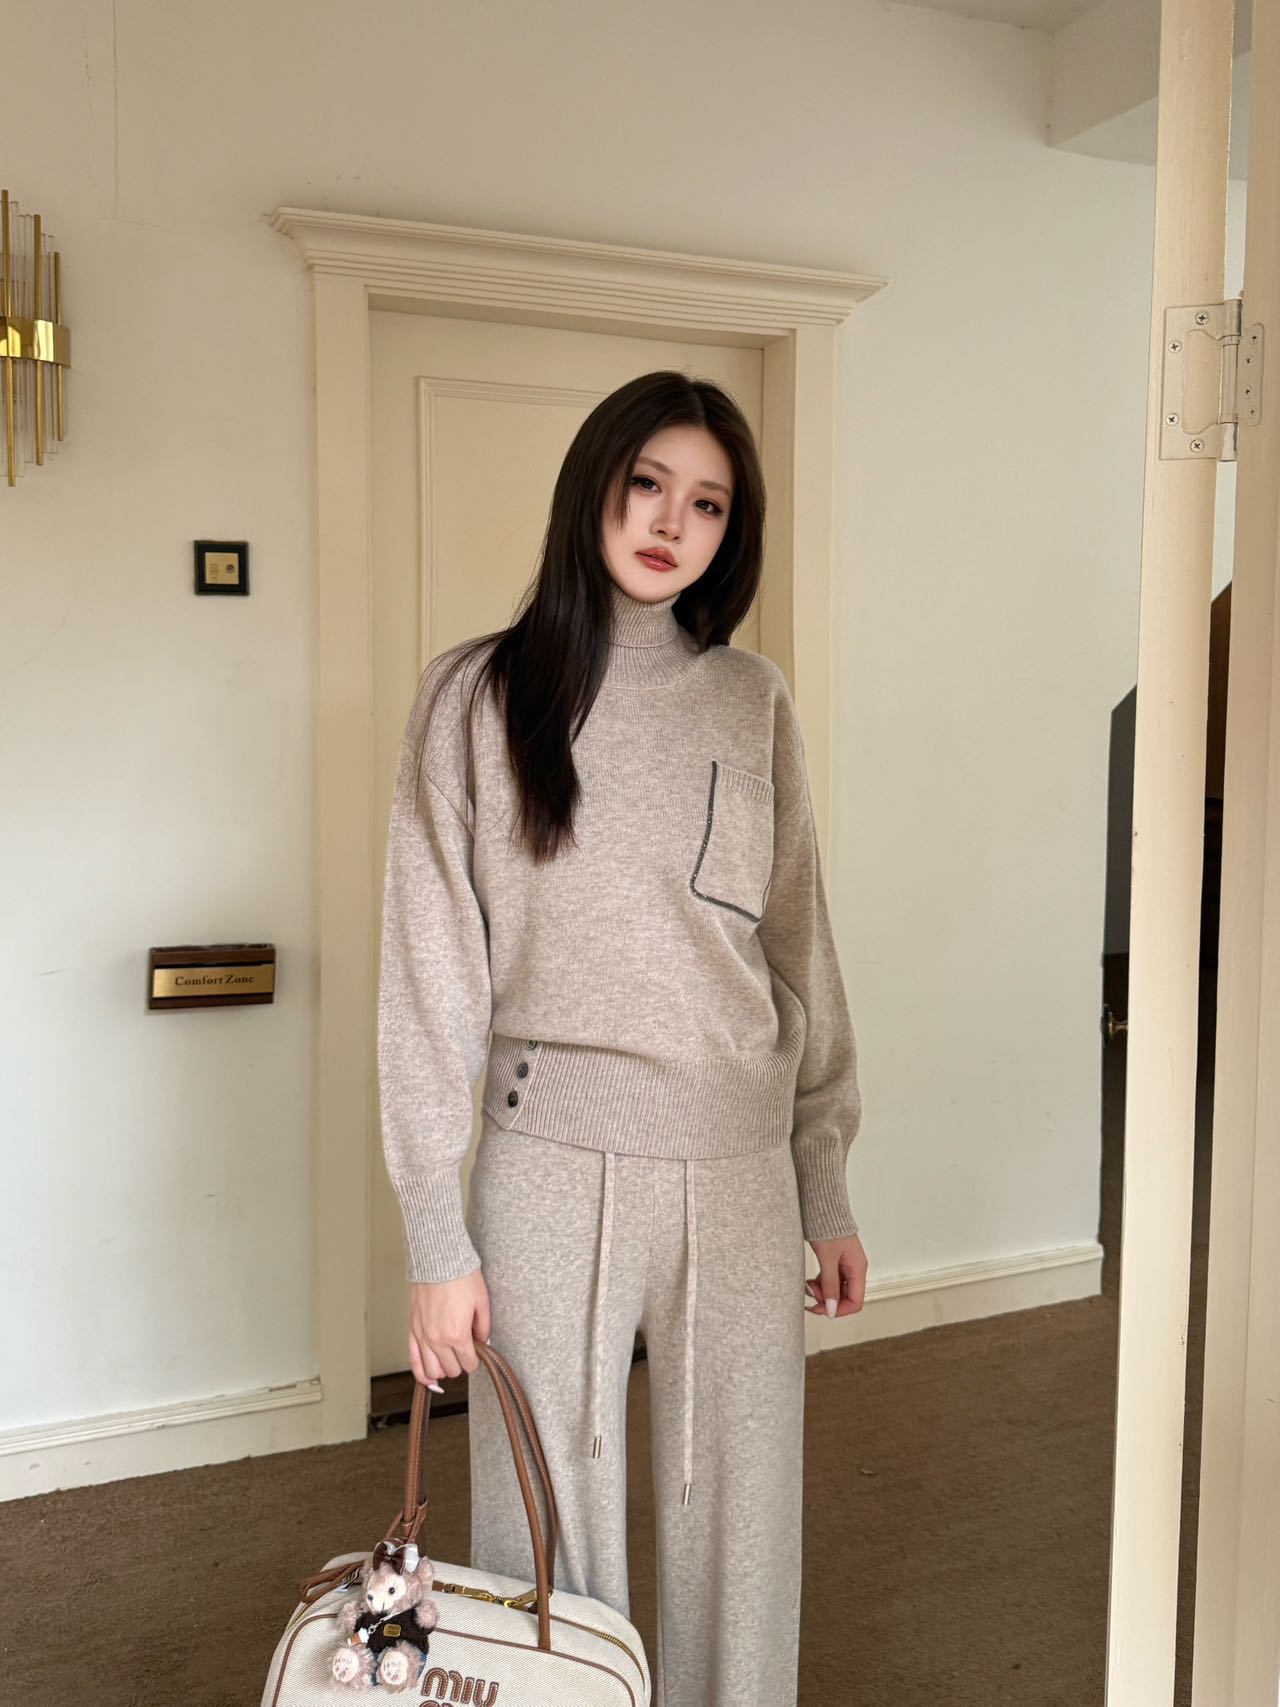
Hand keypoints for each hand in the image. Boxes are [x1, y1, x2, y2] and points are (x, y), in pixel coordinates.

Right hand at [408, 1267, 490, 1388]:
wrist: (438, 1260)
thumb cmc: (460, 1276)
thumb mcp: (482, 1301)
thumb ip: (484, 1328)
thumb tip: (482, 1342)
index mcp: (457, 1335)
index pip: (469, 1365)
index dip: (476, 1360)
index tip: (477, 1351)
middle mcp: (437, 1340)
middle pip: (451, 1370)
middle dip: (461, 1363)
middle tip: (465, 1351)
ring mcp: (422, 1336)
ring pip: (432, 1371)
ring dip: (442, 1369)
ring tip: (449, 1360)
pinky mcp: (412, 1329)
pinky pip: (413, 1361)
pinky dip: (421, 1374)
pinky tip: (428, 1378)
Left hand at [804, 1233, 866, 1317]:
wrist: (822, 1207)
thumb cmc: (828, 1227)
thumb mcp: (828, 1259)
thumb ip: (830, 1285)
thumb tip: (831, 1310)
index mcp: (858, 1268)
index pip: (855, 1301)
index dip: (839, 1310)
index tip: (821, 1309)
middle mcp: (854, 1268)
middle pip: (845, 1297)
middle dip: (827, 1300)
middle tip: (810, 1295)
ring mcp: (845, 1265)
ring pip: (836, 1289)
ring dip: (822, 1292)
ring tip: (808, 1286)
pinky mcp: (835, 1261)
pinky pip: (830, 1280)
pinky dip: (820, 1283)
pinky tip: (810, 1281)